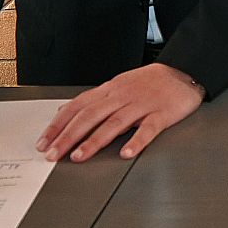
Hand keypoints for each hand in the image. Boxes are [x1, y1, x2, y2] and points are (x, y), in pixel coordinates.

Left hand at [36, 63, 202, 162]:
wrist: (184, 71)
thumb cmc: (150, 81)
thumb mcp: (117, 85)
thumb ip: (92, 99)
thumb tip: (64, 110)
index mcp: (110, 90)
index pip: (78, 106)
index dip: (58, 124)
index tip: (44, 142)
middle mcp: (122, 96)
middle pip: (91, 116)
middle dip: (69, 136)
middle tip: (53, 155)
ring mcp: (142, 104)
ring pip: (114, 122)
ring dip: (95, 140)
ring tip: (79, 156)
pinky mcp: (162, 113)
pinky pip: (148, 128)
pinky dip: (137, 140)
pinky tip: (126, 152)